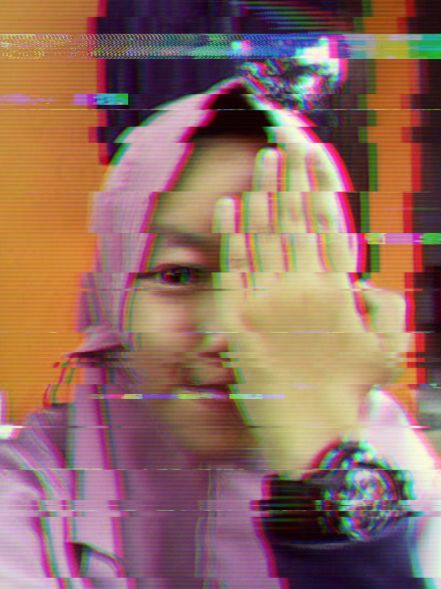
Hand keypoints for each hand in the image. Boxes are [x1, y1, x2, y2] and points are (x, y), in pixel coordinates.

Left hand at [212, 135, 407, 474]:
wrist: (311, 435)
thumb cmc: (348, 393)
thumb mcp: (386, 349)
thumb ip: (385, 305)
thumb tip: (365, 277)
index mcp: (338, 291)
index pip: (328, 224)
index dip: (320, 185)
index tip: (313, 155)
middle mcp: (303, 288)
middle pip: (295, 220)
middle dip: (290, 177)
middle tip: (283, 144)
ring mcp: (267, 302)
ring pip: (265, 236)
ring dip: (263, 193)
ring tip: (261, 161)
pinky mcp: (237, 320)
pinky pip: (233, 268)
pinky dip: (231, 234)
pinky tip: (231, 204)